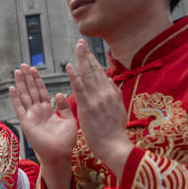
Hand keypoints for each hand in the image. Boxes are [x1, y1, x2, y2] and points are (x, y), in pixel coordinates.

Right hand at [10, 64, 76, 164]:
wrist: (59, 154)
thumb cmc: (65, 141)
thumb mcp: (70, 120)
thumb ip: (64, 107)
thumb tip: (59, 93)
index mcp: (48, 110)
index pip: (42, 91)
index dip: (38, 80)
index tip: (34, 69)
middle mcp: (38, 111)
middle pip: (31, 91)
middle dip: (27, 78)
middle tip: (23, 65)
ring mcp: (31, 116)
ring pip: (25, 96)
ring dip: (20, 84)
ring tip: (17, 72)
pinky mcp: (26, 122)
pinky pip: (19, 108)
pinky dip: (15, 98)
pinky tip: (11, 88)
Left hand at [66, 39, 131, 177]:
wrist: (115, 146)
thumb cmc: (114, 133)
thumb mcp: (118, 111)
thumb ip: (113, 96)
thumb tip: (110, 84)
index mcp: (113, 94)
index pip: (102, 74)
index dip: (94, 61)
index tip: (88, 51)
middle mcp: (107, 93)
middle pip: (95, 70)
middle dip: (87, 55)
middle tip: (81, 42)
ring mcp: (98, 99)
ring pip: (89, 75)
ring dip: (82, 59)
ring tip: (77, 47)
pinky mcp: (89, 107)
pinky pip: (80, 88)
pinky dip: (74, 76)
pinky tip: (69, 66)